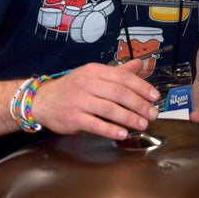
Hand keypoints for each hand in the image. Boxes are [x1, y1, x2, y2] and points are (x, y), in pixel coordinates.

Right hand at [33, 59, 159, 139]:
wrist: (43, 100)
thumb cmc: (73, 89)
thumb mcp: (94, 75)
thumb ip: (118, 72)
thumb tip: (140, 64)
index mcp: (95, 71)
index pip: (123, 77)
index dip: (142, 87)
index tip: (154, 97)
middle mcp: (87, 83)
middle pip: (119, 93)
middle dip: (139, 104)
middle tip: (153, 114)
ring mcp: (80, 101)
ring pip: (109, 109)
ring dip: (129, 117)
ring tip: (142, 124)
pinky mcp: (74, 117)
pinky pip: (95, 124)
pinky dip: (110, 130)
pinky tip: (122, 133)